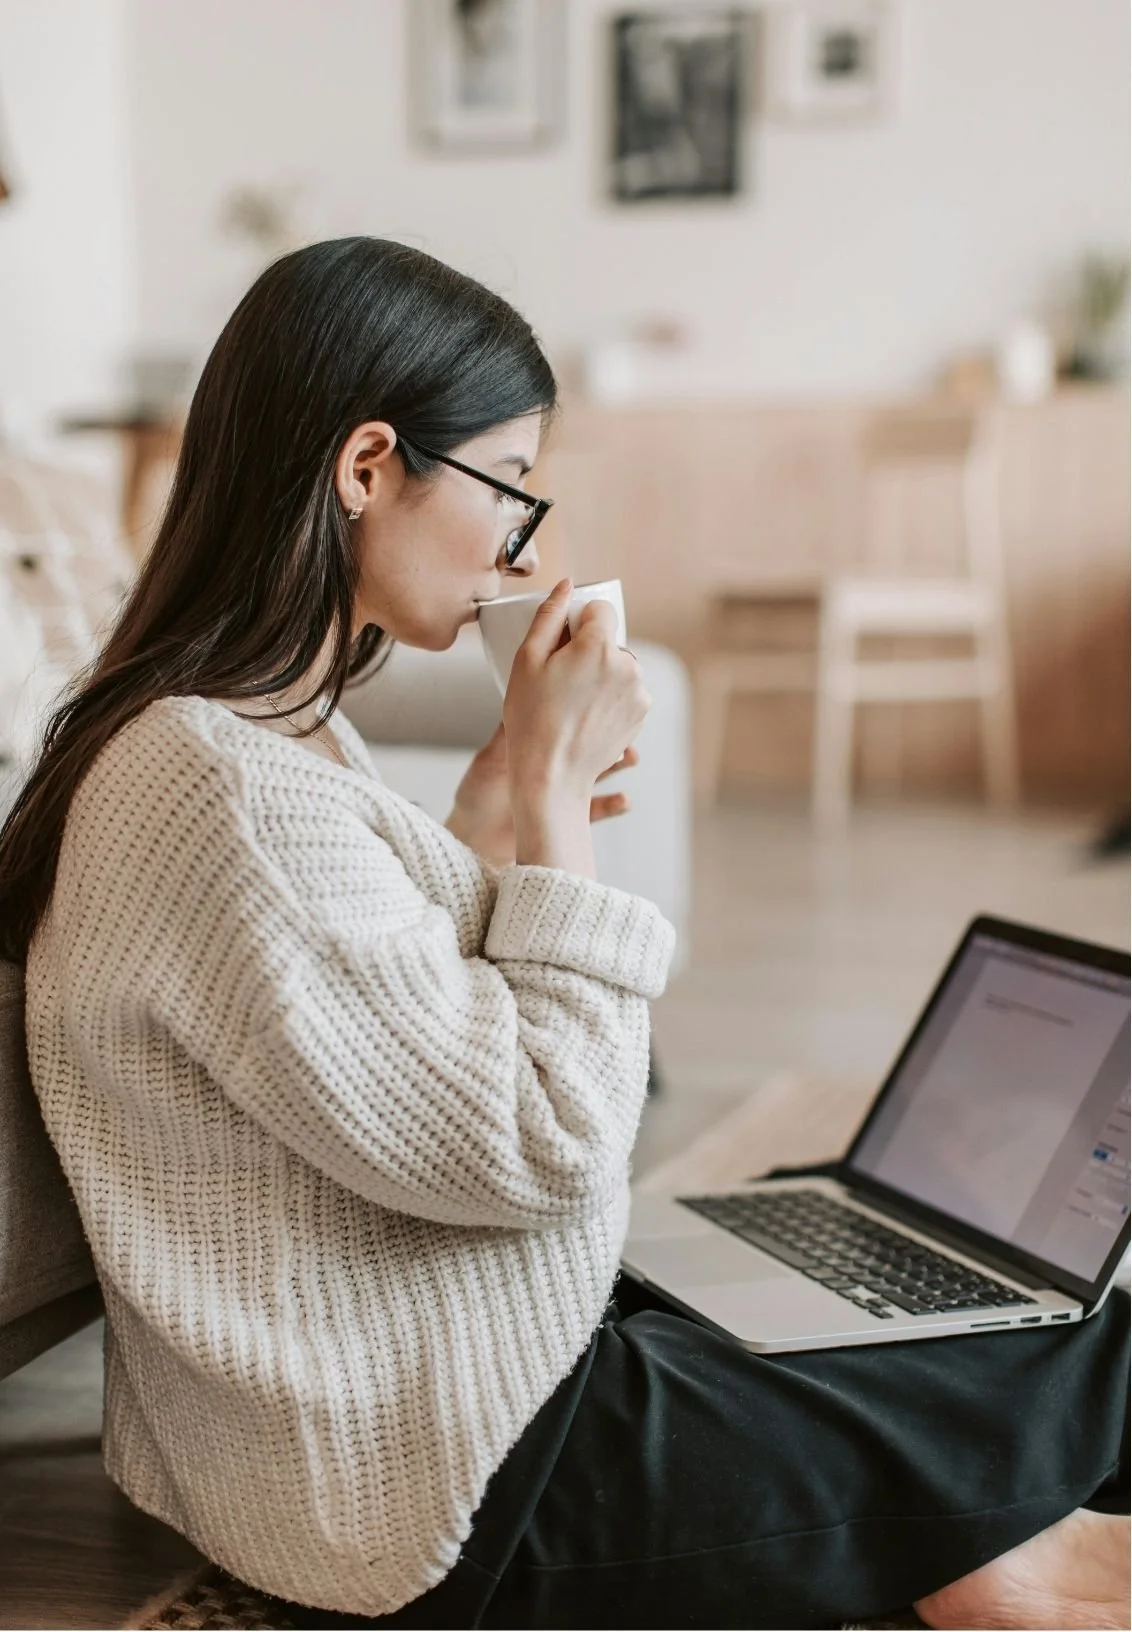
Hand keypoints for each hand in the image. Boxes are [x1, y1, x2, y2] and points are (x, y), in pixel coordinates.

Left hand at [445, 721, 638, 867]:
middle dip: (611, 733)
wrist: (473, 838)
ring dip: (619, 763)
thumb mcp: (489, 761)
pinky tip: (625, 799)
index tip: (601, 702)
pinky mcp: (571, 817)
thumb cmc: (476, 795)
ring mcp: (566, 790)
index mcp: (539, 745)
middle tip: (625, 726)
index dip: (585, 711)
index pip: (568, 722)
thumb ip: (505, 736)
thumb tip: (520, 697)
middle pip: (591, 742)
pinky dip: (615, 804)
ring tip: (631, 757)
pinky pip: (600, 809)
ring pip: (601, 771)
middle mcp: (556, 764)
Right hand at [503, 578, 651, 808]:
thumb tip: (566, 585)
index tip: (562, 649)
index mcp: (599, 647)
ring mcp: (638, 692)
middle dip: (590, 652)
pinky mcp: (641, 714)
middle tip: (561, 682)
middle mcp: (627, 666)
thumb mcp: (526, 661)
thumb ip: (548, 616)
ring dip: (601, 675)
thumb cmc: (532, 719)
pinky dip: (610, 697)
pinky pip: (626, 690)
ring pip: (618, 666)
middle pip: (610, 640)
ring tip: (573, 703)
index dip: (578, 625)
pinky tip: (586, 716)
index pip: (599, 610)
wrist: (552, 774)